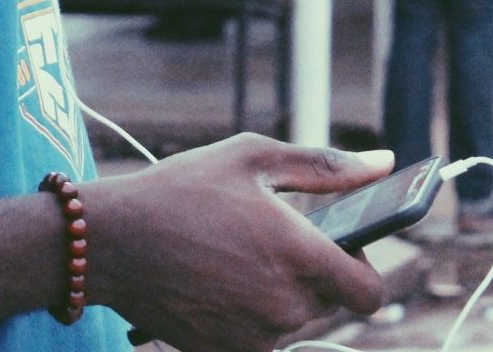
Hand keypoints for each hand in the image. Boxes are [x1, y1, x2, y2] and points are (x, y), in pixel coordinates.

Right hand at [81, 136, 393, 351]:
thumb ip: (324, 165)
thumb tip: (383, 165)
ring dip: (277, 294)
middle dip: (310, 274)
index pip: (369, 293)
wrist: (109, 241)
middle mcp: (284, 304)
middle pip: (327, 303)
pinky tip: (214, 281)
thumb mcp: (252, 158)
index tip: (341, 251)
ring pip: (291, 321)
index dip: (363, 272)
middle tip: (267, 241)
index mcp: (300, 255)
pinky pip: (257, 337)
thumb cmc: (181, 189)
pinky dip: (245, 314)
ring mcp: (254, 335)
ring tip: (232, 257)